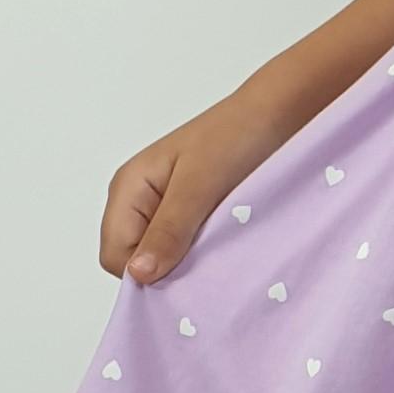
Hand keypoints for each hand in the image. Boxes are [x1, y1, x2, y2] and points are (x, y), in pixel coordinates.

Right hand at [101, 87, 299, 283]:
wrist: (278, 114)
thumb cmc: (236, 136)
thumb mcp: (200, 184)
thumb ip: (169, 229)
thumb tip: (138, 274)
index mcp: (128, 188)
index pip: (115, 256)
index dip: (144, 275)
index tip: (185, 278)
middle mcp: (139, 200)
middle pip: (135, 261)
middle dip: (166, 271)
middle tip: (208, 264)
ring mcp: (165, 208)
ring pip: (162, 258)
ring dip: (188, 263)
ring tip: (221, 250)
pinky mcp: (191, 214)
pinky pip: (185, 249)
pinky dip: (204, 254)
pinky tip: (227, 245)